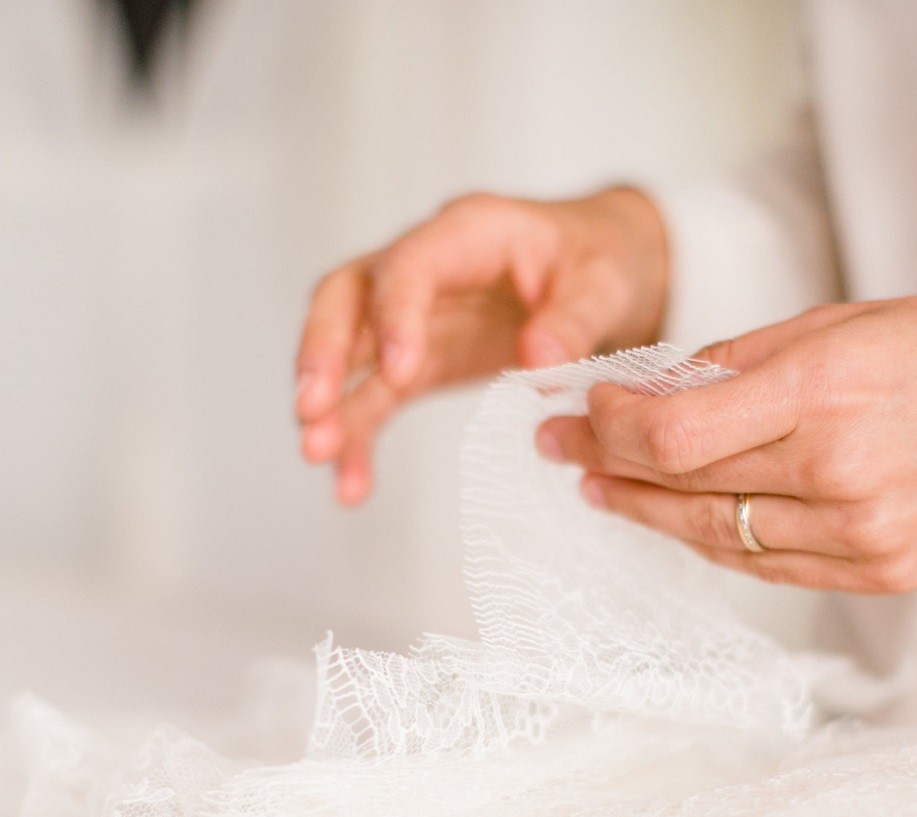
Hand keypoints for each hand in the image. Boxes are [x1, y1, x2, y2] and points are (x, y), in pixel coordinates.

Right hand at [294, 188, 667, 504]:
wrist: (604, 271)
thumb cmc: (601, 261)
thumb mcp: (605, 284)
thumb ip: (574, 321)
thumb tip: (541, 363)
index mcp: (470, 233)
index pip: (409, 265)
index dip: (396, 315)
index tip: (399, 371)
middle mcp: (425, 268)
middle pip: (347, 298)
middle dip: (324, 353)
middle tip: (312, 408)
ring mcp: (412, 316)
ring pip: (348, 352)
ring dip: (330, 404)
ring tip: (318, 455)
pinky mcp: (415, 360)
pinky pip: (373, 397)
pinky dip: (359, 438)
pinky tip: (351, 483)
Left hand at [537, 294, 916, 591]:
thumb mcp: (840, 320)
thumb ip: (738, 360)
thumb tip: (648, 389)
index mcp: (824, 392)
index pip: (671, 434)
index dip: (607, 426)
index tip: (578, 407)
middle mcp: (838, 472)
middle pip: (681, 487)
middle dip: (608, 462)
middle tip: (562, 447)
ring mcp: (860, 535)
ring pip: (713, 536)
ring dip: (648, 511)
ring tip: (604, 487)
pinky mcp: (878, 573)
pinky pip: (764, 565)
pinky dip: (713, 540)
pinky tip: (676, 517)